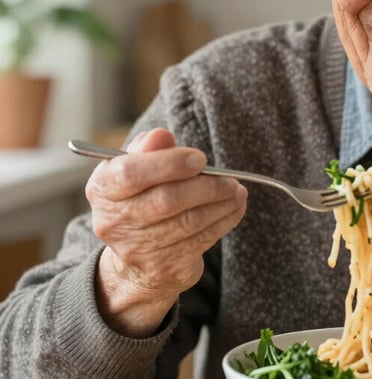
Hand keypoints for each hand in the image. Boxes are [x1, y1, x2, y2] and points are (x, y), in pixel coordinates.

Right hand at [85, 128, 247, 336]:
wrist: (135, 261)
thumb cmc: (141, 199)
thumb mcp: (137, 169)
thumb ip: (149, 149)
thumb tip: (161, 135)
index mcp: (102, 189)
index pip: (130, 173)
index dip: (169, 164)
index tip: (200, 159)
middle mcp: (114, 221)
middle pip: (166, 200)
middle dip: (206, 186)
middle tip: (229, 179)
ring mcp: (137, 248)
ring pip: (189, 221)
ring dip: (221, 204)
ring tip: (237, 191)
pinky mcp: (164, 266)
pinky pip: (201, 240)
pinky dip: (224, 221)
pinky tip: (235, 208)